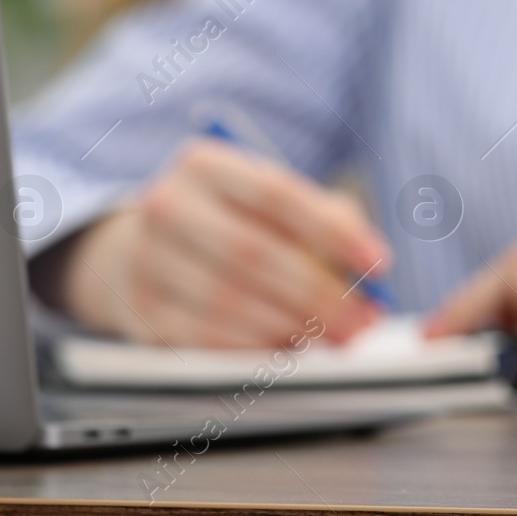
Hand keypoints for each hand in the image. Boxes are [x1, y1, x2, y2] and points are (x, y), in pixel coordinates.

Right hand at [53, 139, 391, 348]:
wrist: (135, 252)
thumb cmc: (229, 223)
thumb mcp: (269, 201)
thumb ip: (325, 218)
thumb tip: (371, 267)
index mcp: (204, 164)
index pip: (278, 194)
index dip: (335, 231)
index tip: (381, 263)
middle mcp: (167, 206)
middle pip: (255, 254)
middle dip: (321, 294)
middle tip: (365, 320)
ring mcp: (146, 261)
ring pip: (230, 303)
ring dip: (294, 328)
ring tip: (337, 339)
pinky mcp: (141, 313)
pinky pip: (206, 339)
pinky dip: (256, 350)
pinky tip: (292, 350)